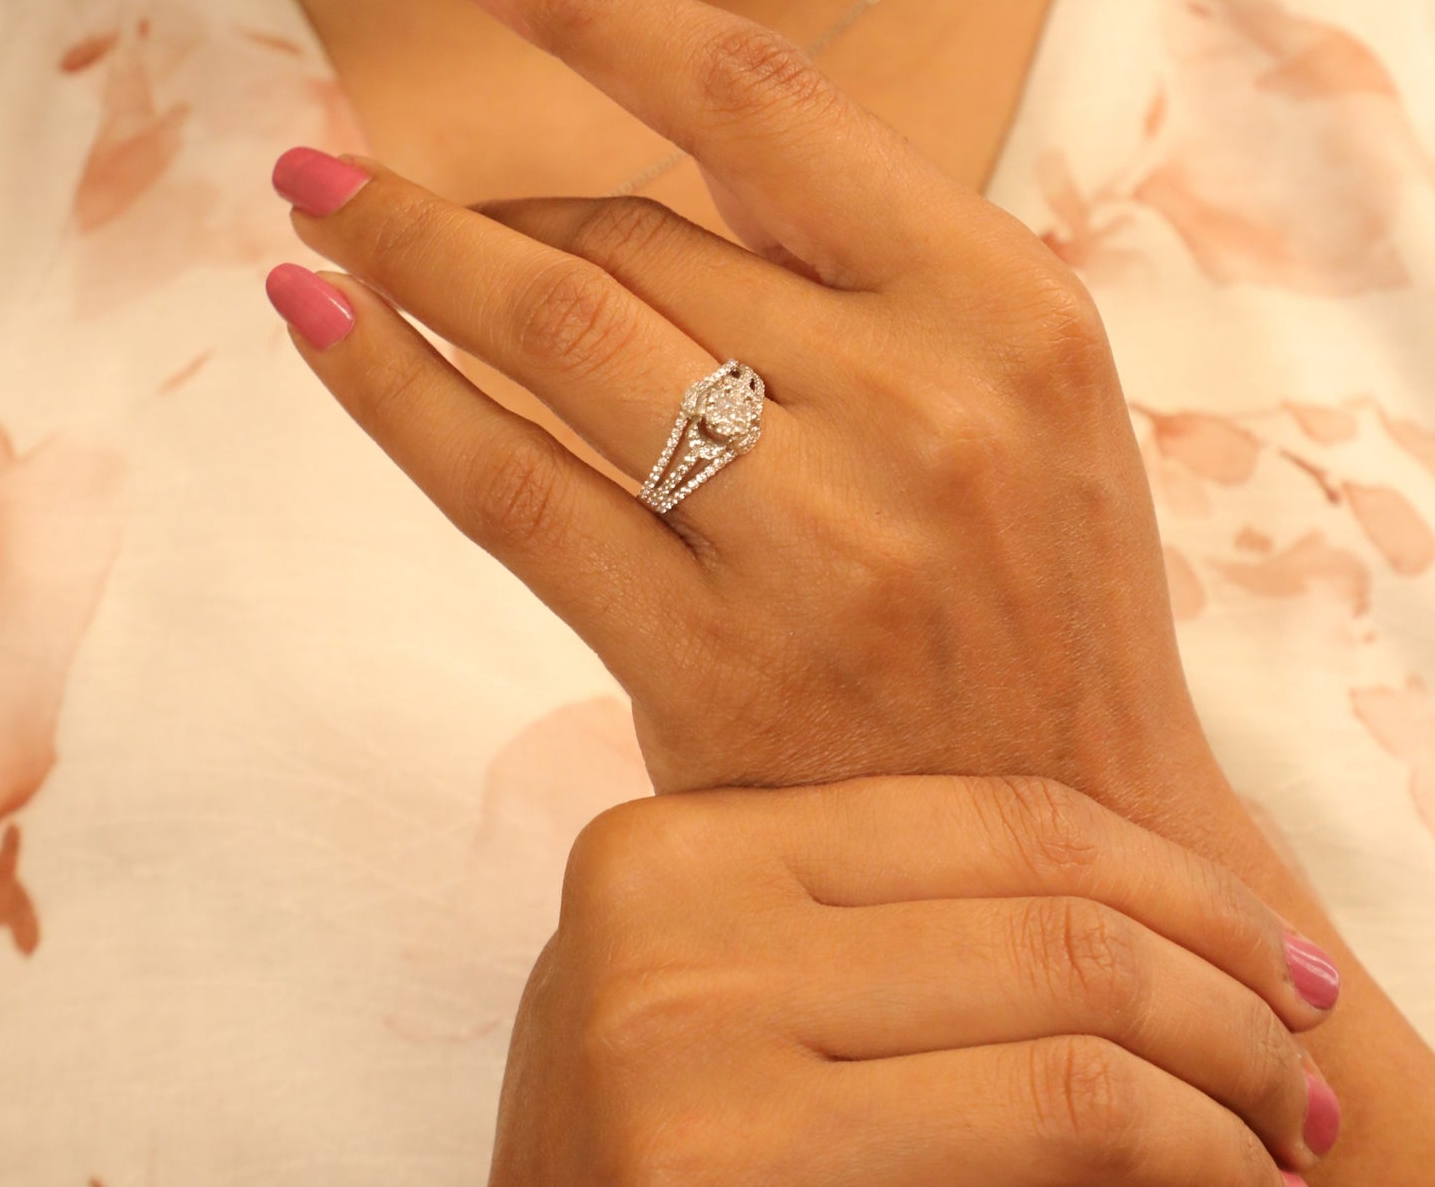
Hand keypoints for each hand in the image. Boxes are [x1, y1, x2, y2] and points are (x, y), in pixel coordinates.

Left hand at [269, 0, 1200, 809]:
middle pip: (638, 232)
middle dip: (497, 198)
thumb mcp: (1021, 397)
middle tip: (387, 186)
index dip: (600, 2)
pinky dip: (397, 394)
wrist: (1066, 834)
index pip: (767, 100)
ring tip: (318, 207)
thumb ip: (866, 265)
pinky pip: (513, 490)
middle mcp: (922, 401)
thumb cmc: (1036, 599)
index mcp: (1010, 307)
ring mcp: (817, 539)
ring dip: (414, 253)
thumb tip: (670, 145)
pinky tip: (320, 319)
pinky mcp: (713, 662)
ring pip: (562, 334)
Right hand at [491, 774, 1338, 1183]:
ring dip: (1224, 1105)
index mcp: (673, 845)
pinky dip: (1168, 1170)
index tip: (1274, 959)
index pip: (993, 819)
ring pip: (1073, 1057)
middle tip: (1311, 1073)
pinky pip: (1041, 1144)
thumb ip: (868, 926)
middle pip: (1051, 928)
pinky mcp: (721, 1178)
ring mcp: (685, 1060)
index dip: (1175, 884)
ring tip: (1285, 1147)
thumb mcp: (720, 994)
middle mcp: (668, 926)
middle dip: (1230, 1005)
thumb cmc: (658, 1153)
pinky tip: (1210, 1185)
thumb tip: (1155, 926)